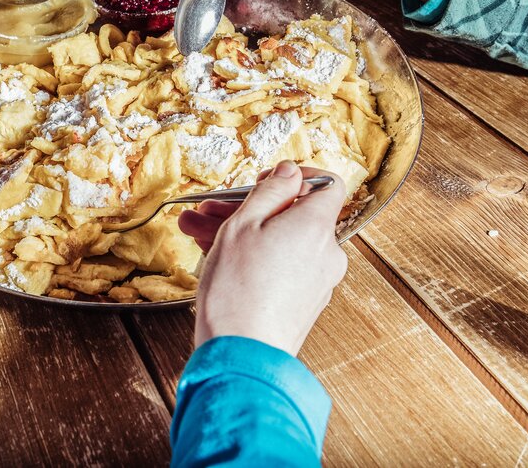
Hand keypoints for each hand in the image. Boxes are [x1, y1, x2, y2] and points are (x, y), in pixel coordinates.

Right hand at [179, 162, 347, 355]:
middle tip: (213, 209)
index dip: (297, 176)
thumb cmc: (238, 291)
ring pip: (281, 242)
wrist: (241, 355)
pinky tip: (216, 256)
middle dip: (251, 208)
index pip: (327, 185)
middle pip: (295, 215)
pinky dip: (256, 258)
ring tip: (199, 232)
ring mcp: (318, 281)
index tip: (270, 179)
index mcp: (316, 227)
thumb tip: (290, 173)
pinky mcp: (305, 303)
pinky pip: (282, 267)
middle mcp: (326, 253)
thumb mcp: (243, 224)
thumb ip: (270, 190)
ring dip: (244, 233)